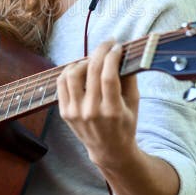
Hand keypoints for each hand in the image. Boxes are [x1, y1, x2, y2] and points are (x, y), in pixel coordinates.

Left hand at [57, 40, 139, 166]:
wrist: (109, 150)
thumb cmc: (125, 124)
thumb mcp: (134, 104)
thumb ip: (129, 79)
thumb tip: (123, 53)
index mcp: (112, 111)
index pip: (108, 76)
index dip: (112, 56)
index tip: (117, 46)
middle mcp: (91, 112)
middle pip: (91, 71)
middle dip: (100, 51)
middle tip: (107, 44)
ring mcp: (75, 113)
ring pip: (72, 74)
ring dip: (83, 61)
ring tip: (93, 60)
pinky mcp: (65, 113)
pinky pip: (61, 83)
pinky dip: (70, 70)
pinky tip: (80, 68)